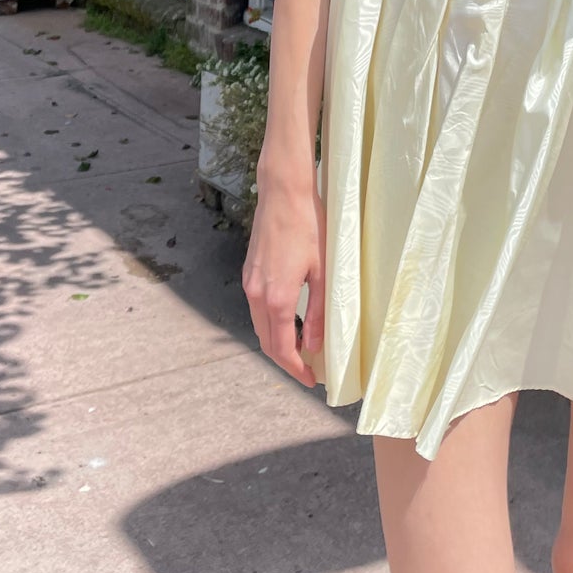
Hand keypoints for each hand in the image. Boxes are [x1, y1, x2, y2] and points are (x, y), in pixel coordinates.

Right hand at [243, 161, 325, 386]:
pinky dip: (271, 324)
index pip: (281, 348)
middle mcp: (256, 294)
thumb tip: (315, 344)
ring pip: (260, 326)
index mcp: (276, 297)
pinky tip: (290, 323)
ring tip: (302, 349)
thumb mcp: (323, 271)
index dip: (295, 369)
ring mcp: (249, 282)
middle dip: (286, 360)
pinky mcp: (249, 272)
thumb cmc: (310, 226)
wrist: (283, 192)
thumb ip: (319, 311)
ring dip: (277, 342)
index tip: (311, 380)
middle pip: (266, 341)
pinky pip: (257, 309)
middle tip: (308, 370)